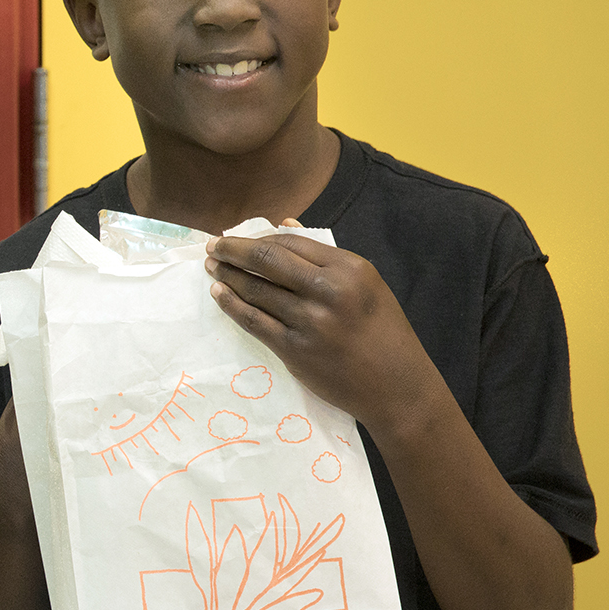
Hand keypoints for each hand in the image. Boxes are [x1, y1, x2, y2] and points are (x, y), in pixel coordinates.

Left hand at [206, 228, 438, 435]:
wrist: (395, 385)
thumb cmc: (382, 332)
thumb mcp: (365, 284)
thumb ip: (325, 256)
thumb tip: (284, 224)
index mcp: (349, 268)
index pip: (290, 242)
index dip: (257, 238)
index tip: (239, 239)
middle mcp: (329, 290)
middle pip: (266, 260)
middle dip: (233, 250)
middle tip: (213, 247)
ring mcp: (310, 321)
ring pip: (255, 290)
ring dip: (227, 276)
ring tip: (213, 269)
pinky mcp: (294, 349)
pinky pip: (252, 320)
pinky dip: (231, 304)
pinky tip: (219, 294)